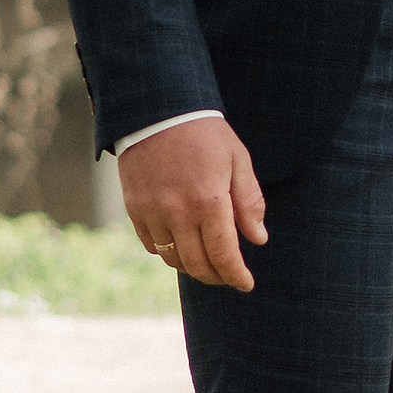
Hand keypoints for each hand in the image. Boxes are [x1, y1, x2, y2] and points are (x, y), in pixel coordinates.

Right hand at [120, 114, 267, 290]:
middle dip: (217, 277)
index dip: (236, 275)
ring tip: (208, 261)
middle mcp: (177, 212)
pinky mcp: (134, 209)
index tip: (246, 283)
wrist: (157, 109)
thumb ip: (249, 202)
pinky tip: (183, 243)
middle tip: (230, 276)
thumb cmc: (205, 133)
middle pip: (198, 265)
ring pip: (173, 260)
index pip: (224, 254)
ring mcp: (152, 212)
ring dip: (193, 267)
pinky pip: (152, 246)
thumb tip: (258, 239)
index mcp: (208, 200)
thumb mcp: (238, 160)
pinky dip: (169, 252)